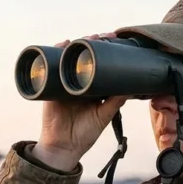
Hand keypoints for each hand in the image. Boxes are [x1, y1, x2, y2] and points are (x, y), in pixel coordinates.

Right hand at [32, 32, 128, 171]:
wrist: (63, 147)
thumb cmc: (85, 134)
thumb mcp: (104, 116)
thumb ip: (115, 102)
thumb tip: (130, 87)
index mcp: (94, 88)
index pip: (101, 64)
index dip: (107, 51)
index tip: (115, 40)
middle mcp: (80, 83)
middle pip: (87, 57)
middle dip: (94, 43)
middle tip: (103, 36)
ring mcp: (65, 83)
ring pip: (71, 59)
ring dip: (78, 45)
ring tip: (87, 38)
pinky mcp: (52, 86)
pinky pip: (53, 66)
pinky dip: (57, 53)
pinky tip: (64, 44)